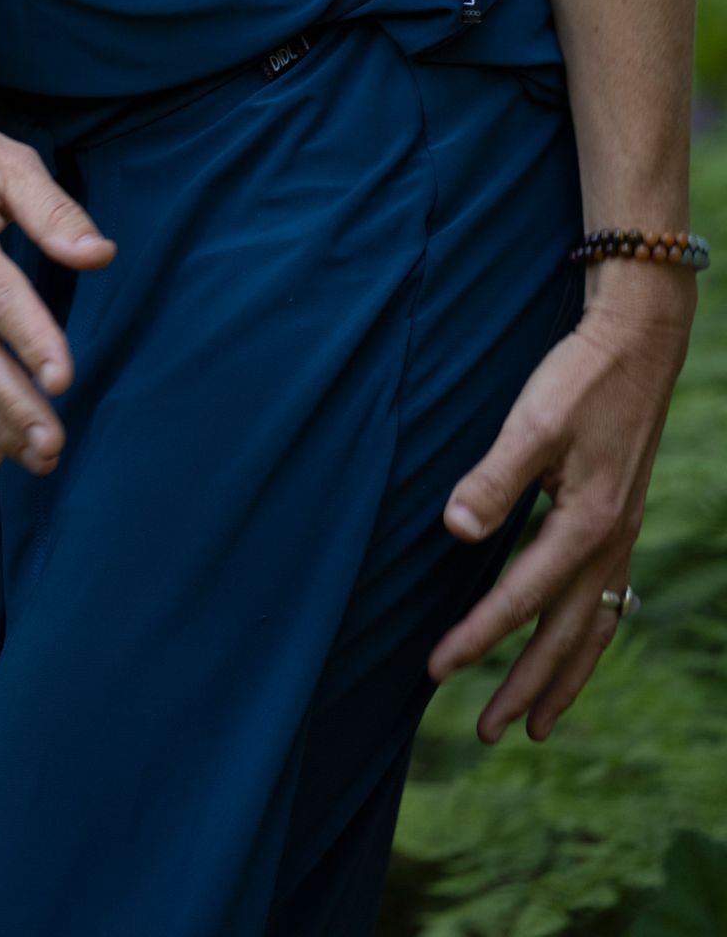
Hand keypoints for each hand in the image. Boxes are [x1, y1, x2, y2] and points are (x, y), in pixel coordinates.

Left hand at [427, 272, 693, 741]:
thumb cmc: (579, 377)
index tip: (436, 670)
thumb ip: (494, 478)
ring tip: (538, 724)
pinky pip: (607, 604)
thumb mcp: (533, 422)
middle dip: (525, 686)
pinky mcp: (622, 522)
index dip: (476, 637)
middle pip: (564, 636)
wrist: (638, 342)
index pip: (519, 598)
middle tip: (489, 732)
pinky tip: (575, 649)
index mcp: (584, 524)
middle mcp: (609, 543)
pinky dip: (588, 639)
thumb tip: (457, 531)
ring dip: (563, 678)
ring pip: (592, 629)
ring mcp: (621, 537)